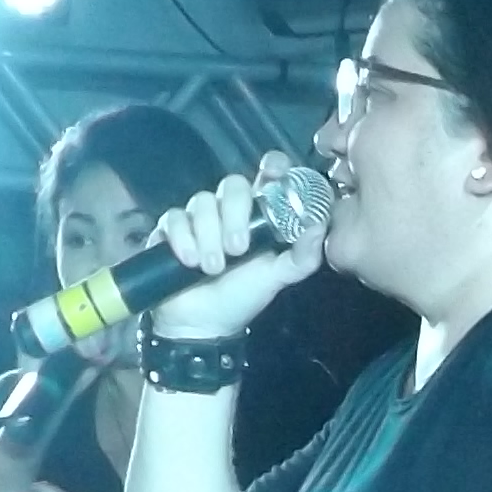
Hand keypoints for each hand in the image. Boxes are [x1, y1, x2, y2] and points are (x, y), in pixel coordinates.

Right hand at [141, 161, 328, 343]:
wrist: (204, 324)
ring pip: (203, 201)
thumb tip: (319, 227)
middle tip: (237, 249)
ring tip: (212, 267)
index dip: (273, 166)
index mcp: (259, 214)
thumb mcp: (277, 277)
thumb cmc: (242, 295)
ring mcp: (199, 216)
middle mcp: (229, 208)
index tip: (274, 171)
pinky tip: (189, 261)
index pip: (268, 176)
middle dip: (234, 216)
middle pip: (233, 184)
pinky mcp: (172, 227)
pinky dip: (183, 238)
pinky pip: (175, 217)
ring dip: (208, 235)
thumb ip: (302, 257)